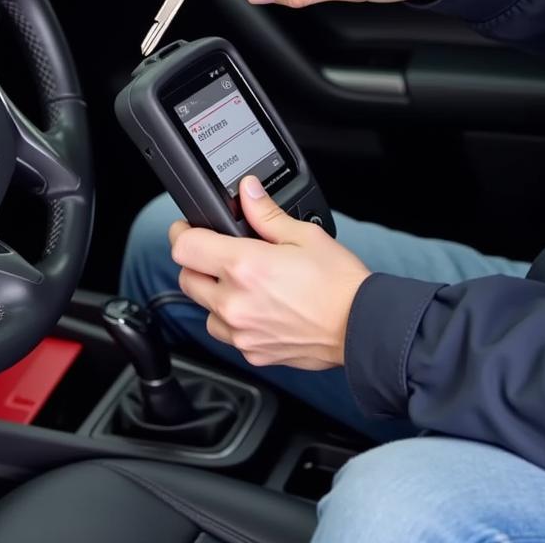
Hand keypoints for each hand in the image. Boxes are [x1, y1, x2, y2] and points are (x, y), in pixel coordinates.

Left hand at [169, 176, 370, 369]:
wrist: (362, 327)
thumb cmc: (338, 283)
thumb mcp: (303, 235)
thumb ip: (265, 213)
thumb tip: (246, 191)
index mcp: (244, 266)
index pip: (184, 247)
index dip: (182, 232)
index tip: (188, 228)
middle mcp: (235, 302)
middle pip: (186, 278)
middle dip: (197, 262)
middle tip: (217, 253)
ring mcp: (242, 331)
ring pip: (203, 309)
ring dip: (212, 294)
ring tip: (240, 284)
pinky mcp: (252, 352)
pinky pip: (225, 334)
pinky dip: (230, 320)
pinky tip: (254, 308)